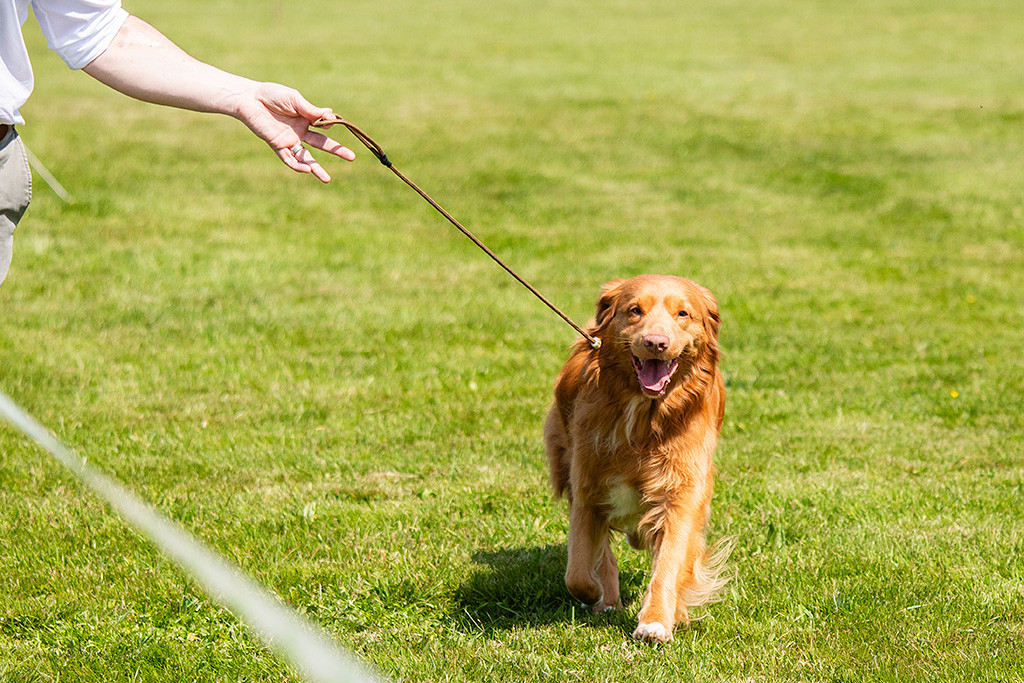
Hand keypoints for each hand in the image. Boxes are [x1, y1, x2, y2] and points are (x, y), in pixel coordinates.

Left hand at [235, 83, 355, 182]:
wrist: (249, 99)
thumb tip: (330, 114)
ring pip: (306, 157)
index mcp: (306, 118)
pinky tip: (307, 170)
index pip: (324, 125)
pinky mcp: (277, 145)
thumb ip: (310, 109)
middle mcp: (300, 131)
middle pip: (321, 143)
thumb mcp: (294, 99)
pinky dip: (297, 165)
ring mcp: (289, 140)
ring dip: (316, 169)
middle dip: (337, 150)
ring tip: (327, 179)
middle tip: (352, 157)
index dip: (331, 123)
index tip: (334, 120)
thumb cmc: (271, 94)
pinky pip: (288, 159)